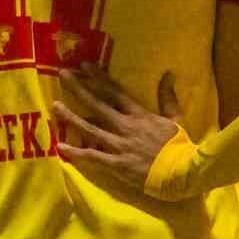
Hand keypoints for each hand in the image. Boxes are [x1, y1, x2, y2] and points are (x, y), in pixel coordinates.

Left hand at [52, 63, 182, 189]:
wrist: (183, 172)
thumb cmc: (179, 147)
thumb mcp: (176, 118)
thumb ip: (168, 97)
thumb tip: (169, 74)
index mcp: (140, 114)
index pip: (115, 92)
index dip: (98, 78)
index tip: (84, 66)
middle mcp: (126, 126)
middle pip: (98, 104)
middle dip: (79, 88)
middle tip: (62, 75)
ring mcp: (119, 145)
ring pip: (90, 128)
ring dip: (72, 117)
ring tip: (55, 105)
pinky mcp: (117, 164)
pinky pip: (92, 157)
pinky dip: (76, 152)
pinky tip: (60, 147)